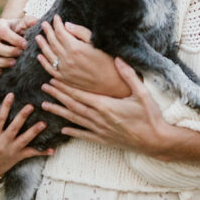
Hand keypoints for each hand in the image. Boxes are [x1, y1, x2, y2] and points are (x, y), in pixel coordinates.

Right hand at [0, 15, 37, 79]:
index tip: (25, 44)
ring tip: (13, 64)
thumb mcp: (25, 25)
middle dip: (6, 51)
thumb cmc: (22, 32)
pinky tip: (2, 73)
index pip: (1, 30)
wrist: (17, 42)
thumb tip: (35, 21)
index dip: (13, 39)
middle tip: (20, 54)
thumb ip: (29, 22)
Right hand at [0, 93, 52, 178]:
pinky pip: (31, 154)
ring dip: (34, 131)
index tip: (10, 95)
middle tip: (31, 106)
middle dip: (22, 117)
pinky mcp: (18, 157)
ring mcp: (11, 150)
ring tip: (44, 123)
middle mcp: (2, 143)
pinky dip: (42, 152)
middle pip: (14, 128)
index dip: (5, 107)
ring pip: (25, 140)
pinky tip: (52, 150)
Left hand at [35, 16, 130, 96]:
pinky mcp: (65, 79)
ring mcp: (65, 70)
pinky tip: (40, 56)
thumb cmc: (108, 61)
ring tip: (39, 37)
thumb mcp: (97, 43)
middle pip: (53, 42)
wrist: (112, 83)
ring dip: (42, 45)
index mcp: (75, 48)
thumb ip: (81, 32)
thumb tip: (66, 25)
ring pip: (48, 55)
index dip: (57, 24)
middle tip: (44, 24)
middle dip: (48, 31)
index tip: (56, 17)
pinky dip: (43, 62)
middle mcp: (67, 59)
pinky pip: (50, 69)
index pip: (61, 32)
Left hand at [41, 58, 170, 155]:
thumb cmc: (150, 116)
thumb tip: (118, 58)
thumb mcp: (142, 93)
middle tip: (44, 88)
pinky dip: (73, 131)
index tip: (53, 80)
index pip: (80, 95)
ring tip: (46, 106)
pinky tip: (63, 130)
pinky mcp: (105, 140)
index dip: (65, 87)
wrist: (155, 141)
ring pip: (75, 120)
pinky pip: (84, 135)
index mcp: (106, 105)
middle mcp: (100, 118)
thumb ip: (128, 75)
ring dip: (60, 112)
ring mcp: (101, 130)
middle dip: (58, 96)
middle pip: (73, 106)